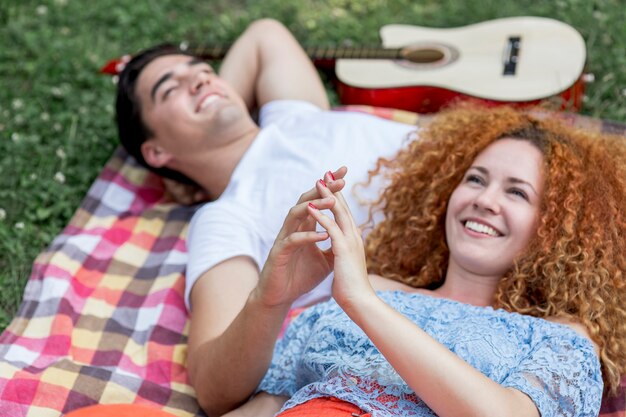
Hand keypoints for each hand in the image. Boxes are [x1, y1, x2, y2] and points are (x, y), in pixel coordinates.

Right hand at [253, 168, 346, 307]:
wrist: (281, 296)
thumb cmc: (301, 276)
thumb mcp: (326, 260)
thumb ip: (336, 244)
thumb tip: (355, 233)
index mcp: (305, 227)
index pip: (318, 201)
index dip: (330, 188)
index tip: (345, 174)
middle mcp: (294, 228)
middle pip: (307, 201)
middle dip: (324, 189)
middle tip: (340, 180)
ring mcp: (285, 238)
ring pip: (296, 214)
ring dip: (314, 207)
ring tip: (332, 202)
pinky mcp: (279, 252)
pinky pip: (293, 239)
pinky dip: (308, 236)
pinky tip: (323, 235)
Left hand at [307, 177, 375, 309]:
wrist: (360, 302)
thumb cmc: (352, 288)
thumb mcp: (346, 266)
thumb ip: (343, 255)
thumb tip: (341, 253)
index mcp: (353, 240)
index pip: (344, 213)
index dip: (337, 197)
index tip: (330, 184)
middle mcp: (354, 236)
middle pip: (343, 207)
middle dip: (333, 189)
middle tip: (326, 172)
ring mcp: (350, 241)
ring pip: (339, 212)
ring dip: (327, 196)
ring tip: (318, 181)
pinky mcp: (343, 249)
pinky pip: (331, 227)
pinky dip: (321, 216)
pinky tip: (310, 207)